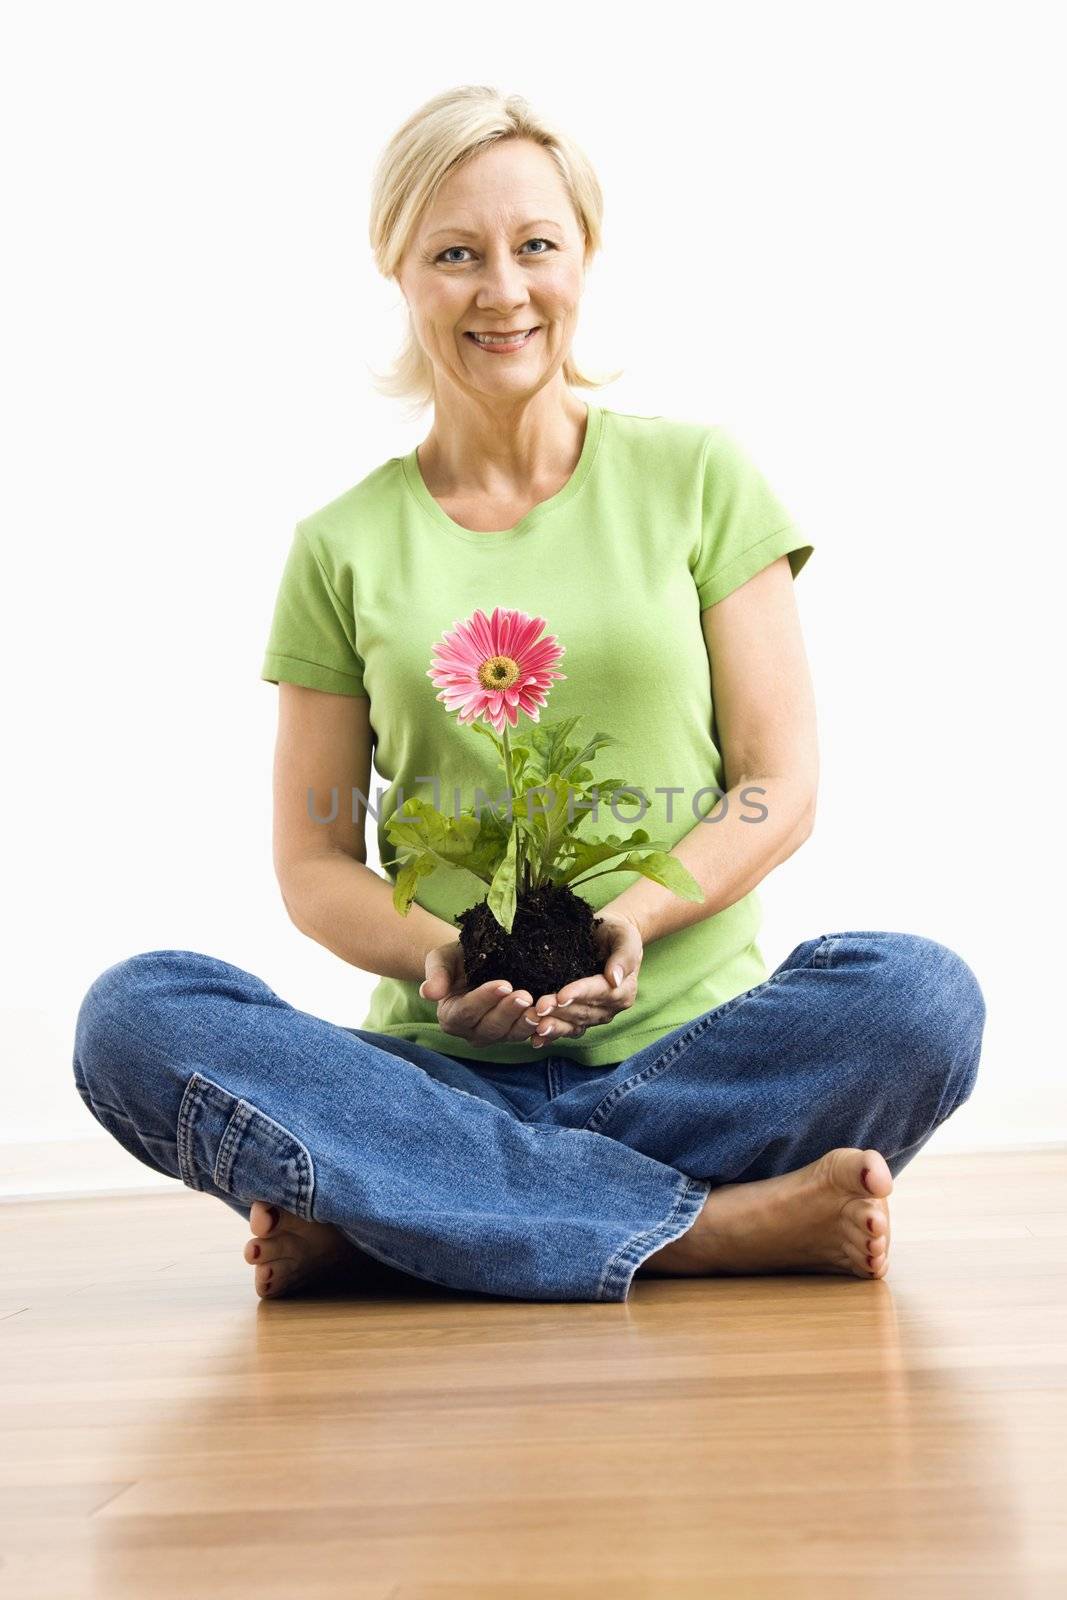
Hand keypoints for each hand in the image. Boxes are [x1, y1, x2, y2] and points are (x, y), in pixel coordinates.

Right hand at [419, 937, 543, 1049]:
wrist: (475, 960)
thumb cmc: (456, 958)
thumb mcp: (442, 959)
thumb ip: (436, 974)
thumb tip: (428, 992)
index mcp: (451, 1017)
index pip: (466, 1012)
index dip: (484, 1000)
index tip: (503, 984)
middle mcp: (471, 1032)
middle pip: (490, 1027)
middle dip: (508, 1012)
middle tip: (524, 994)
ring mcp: (494, 1035)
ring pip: (510, 1034)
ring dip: (526, 1022)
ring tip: (540, 1006)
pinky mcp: (514, 1032)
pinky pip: (527, 1034)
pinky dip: (540, 1028)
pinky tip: (551, 1016)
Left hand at [522, 909, 644, 1048]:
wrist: (604, 936)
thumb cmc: (616, 933)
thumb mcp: (625, 937)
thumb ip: (624, 956)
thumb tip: (615, 978)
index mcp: (623, 990)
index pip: (599, 992)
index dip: (580, 994)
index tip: (561, 996)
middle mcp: (609, 1008)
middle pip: (583, 1011)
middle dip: (560, 1011)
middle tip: (539, 1008)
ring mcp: (593, 1015)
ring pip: (573, 1024)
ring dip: (554, 1026)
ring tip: (535, 1026)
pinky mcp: (579, 1018)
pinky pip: (566, 1029)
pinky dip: (551, 1035)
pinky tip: (535, 1039)